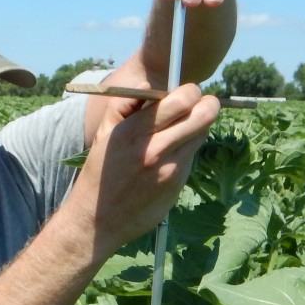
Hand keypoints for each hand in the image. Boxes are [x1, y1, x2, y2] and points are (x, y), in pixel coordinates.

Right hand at [68, 82, 220, 251]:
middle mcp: (156, 149)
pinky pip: (192, 157)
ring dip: (197, 128)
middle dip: (207, 105)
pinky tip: (168, 158)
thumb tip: (148, 83)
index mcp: (135, 131)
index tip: (185, 95)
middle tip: (200, 106)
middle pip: (204, 114)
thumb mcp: (103, 135)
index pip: (183, 99)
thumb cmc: (100, 173)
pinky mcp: (177, 185)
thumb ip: (124, 104)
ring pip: (202, 135)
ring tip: (180, 131)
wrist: (96, 220)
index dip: (191, 92)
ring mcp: (170, 169)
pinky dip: (186, 151)